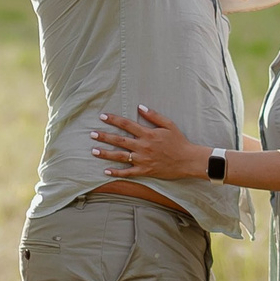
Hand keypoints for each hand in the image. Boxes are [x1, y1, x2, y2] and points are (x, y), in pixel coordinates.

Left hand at [92, 106, 208, 179]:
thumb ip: (154, 116)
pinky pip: (128, 172)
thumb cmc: (179, 142)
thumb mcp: (169, 125)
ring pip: (120, 156)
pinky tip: (106, 171)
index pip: (127, 124)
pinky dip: (116, 172)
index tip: (102, 116)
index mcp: (148, 134)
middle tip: (92, 133)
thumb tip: (140, 107)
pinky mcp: (145, 171)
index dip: (113, 120)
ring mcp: (142, 160)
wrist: (187, 160)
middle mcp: (143, 146)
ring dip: (106, 153)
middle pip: (119, 140)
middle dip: (104, 136)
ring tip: (93, 151)